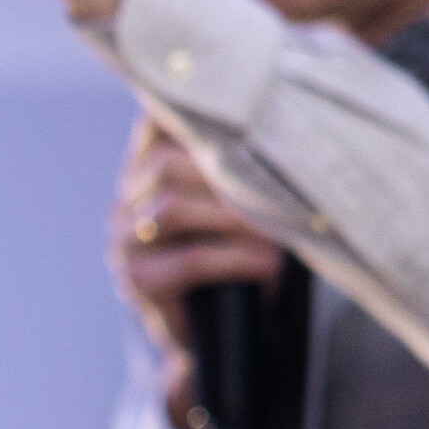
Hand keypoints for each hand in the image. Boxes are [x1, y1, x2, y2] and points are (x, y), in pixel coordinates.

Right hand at [108, 116, 289, 416]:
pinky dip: (234, 259)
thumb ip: (244, 155)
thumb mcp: (239, 197)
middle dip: (226, 174)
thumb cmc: (237, 250)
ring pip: (171, 208)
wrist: (215, 334)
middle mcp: (127, 201)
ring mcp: (127, 243)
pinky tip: (265, 264)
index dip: (184, 107)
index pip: (153, 121)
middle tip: (277, 190)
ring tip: (275, 233)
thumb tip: (302, 94)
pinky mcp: (140, 284)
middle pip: (164, 164)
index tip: (230, 97)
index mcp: (146, 168)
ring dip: (233, 217)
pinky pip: (187, 261)